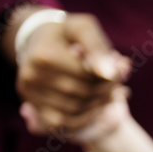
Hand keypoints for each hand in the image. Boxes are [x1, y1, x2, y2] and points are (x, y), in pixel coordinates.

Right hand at [12, 9, 130, 134]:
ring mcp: (30, 93)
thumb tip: (109, 73)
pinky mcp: (33, 105)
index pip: (89, 76)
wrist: (37, 40)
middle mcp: (32, 76)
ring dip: (99, 105)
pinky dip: (85, 118)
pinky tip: (96, 107)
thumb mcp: (83, 28)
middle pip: (83, 94)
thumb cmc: (66, 33)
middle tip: (119, 84)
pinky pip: (64, 123)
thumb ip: (97, 47)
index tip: (122, 69)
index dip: (112, 76)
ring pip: (76, 110)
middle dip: (107, 90)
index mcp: (45, 55)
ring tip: (111, 94)